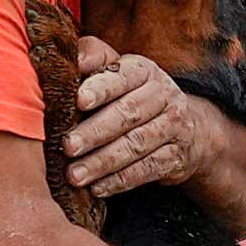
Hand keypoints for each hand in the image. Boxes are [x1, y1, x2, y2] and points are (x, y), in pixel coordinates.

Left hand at [68, 40, 227, 199]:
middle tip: (67, 146)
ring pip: (137, 145)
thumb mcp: (116, 71)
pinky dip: (120, 181)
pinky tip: (97, 188)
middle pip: (128, 114)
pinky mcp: (176, 157)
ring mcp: (174, 127)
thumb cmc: (130, 94)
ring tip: (75, 175)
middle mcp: (164, 95)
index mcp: (144, 70)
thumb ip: (91, 59)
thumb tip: (64, 56)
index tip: (79, 100)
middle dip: (95, 132)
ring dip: (103, 162)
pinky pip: (147, 170)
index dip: (101, 88)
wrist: (181, 125)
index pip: (122, 77)